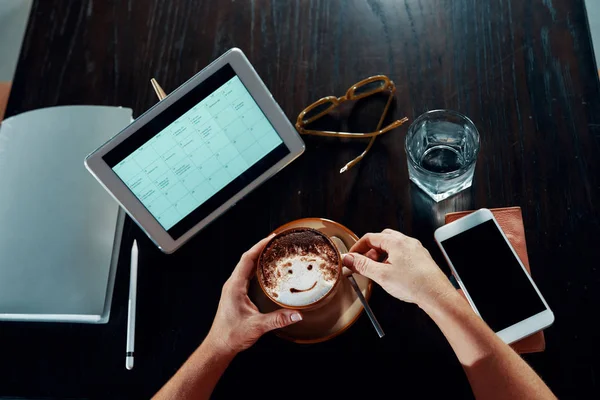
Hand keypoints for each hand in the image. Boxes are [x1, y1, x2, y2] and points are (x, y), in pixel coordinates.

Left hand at [205, 236, 302, 355]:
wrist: (219, 346)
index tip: (271, 238)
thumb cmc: (231, 335)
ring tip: (274, 253)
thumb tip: (296, 315)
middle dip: (261, 249)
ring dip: (259, 259)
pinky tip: (268, 273)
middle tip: (276, 242)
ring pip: (247, 268)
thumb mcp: (257, 326)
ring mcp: (234, 289)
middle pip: (247, 260)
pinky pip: (247, 276)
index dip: (259, 246)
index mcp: (235, 286)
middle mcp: (233, 285)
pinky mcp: (236, 295)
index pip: (247, 259)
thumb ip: (278, 320)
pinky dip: (257, 270)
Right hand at [342, 229, 454, 306]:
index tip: (351, 257)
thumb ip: (363, 265)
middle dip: (369, 250)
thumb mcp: (382, 275)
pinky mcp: (421, 258)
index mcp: (396, 242)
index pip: (370, 238)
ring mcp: (415, 249)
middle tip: (363, 263)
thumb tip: (349, 259)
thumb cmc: (414, 284)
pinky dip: (392, 259)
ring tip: (376, 270)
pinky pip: (402, 253)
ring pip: (392, 246)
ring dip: (381, 255)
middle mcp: (407, 242)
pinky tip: (391, 273)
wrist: (436, 295)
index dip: (357, 248)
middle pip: (382, 239)